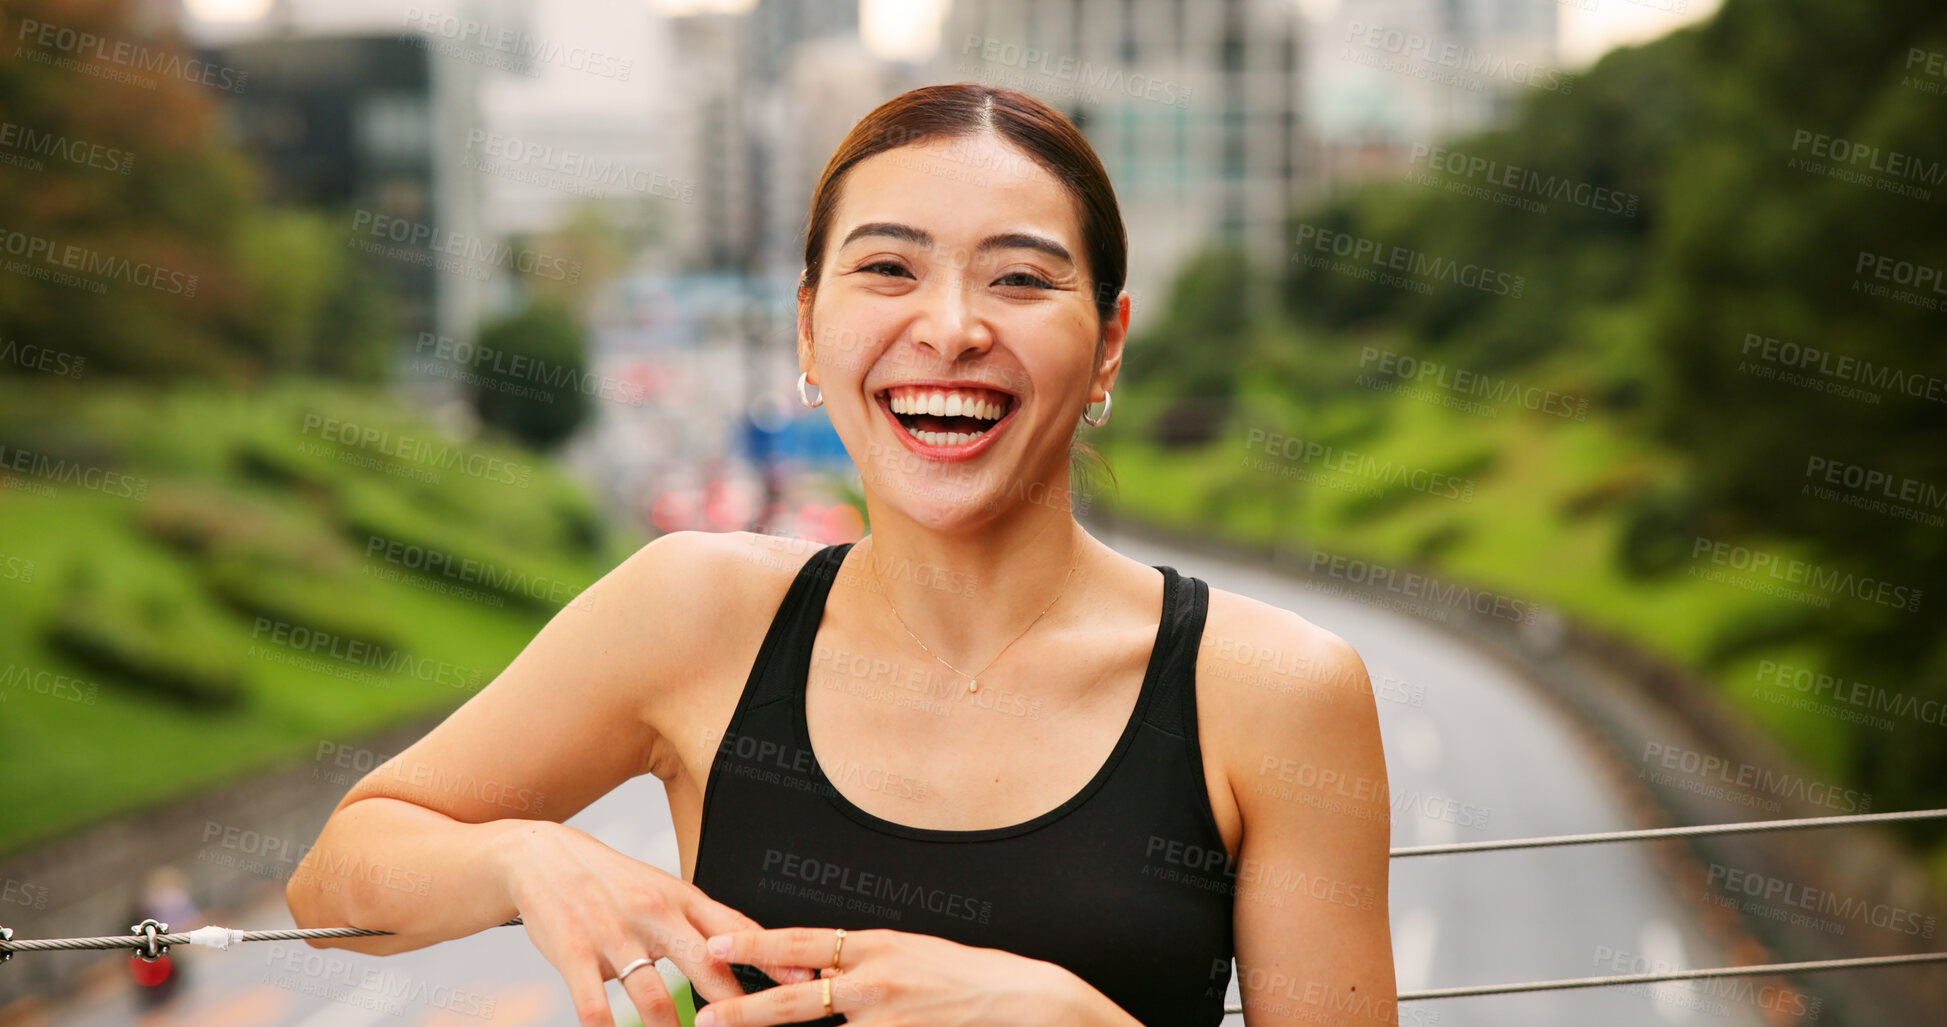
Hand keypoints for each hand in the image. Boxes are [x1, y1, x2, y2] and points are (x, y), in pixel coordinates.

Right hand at [497, 822, 813, 1026]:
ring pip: (656, 999)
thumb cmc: (612, 881)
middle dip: (735, 1008)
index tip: (806, 983)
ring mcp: (614, 934)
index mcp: (681, 898)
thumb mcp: (664, 889)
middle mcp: (653, 913)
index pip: (737, 930)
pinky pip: (596, 1006)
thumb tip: (757, 948)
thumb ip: (705, 921)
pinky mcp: (573, 952)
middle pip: (707, 966)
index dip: (774, 959)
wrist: (540, 856)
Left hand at [692, 927, 1084, 1025]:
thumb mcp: (905, 952)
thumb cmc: (960, 974)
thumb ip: (859, 964)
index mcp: (873, 944)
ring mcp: (888, 1015)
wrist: (1016, 996)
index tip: (718, 943)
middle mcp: (875, 978)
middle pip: (796, 998)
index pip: (802, 942)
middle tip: (707, 1016)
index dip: (756, 943)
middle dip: (746, 1010)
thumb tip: (815, 974)